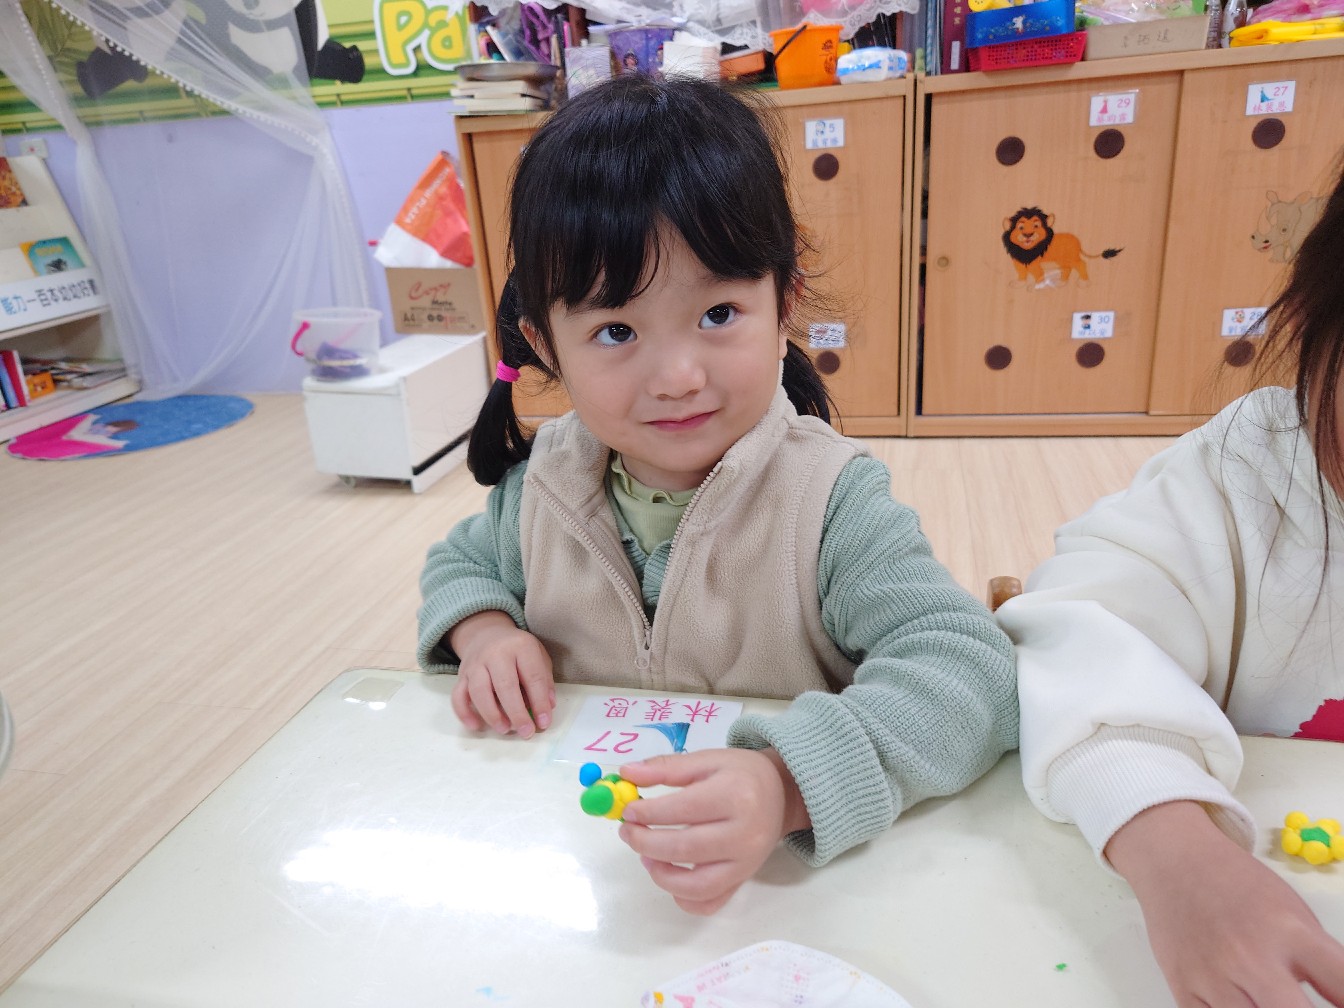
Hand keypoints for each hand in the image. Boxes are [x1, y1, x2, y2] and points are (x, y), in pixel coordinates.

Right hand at [448, 610, 554, 736]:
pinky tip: (476, 726)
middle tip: (526, 732)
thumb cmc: (517, 650)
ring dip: (492, 714)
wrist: (487, 634)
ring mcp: (475, 664)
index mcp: (521, 646)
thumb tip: (548, 707)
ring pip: (479, 691)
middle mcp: (496, 653)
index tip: (544, 723)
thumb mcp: (538, 656)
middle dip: (517, 713)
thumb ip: (544, 680)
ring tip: (505, 729)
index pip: (533, 676)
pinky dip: (464, 713)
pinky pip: (458, 696)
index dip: (539, 702)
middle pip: (505, 685)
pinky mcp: (461, 675)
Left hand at [616, 748, 809, 914]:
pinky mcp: (743, 880)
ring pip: (696, 885)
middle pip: (684, 849)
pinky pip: (710, 902)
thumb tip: (627, 773)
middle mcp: (744, 834)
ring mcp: (746, 863)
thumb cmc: (741, 774)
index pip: (681, 810)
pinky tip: (670, 876)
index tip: (627, 811)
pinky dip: (684, 899)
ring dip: (661, 874)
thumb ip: (666, 767)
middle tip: (628, 832)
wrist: (781, 794)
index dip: (647, 813)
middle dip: (645, 842)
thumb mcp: (707, 760)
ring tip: (646, 855)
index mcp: (735, 795)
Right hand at [1106, 801, 1343, 1006]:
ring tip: (1267, 998)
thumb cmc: (1239, 885)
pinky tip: (1238, 1001)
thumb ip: (1322, 966)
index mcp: (1291, 932)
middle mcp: (1252, 958)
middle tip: (1297, 1002)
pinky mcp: (1184, 991)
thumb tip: (1340, 1003)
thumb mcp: (1295, 914)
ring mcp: (1214, 978)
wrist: (1173, 861)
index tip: (1341, 1004)